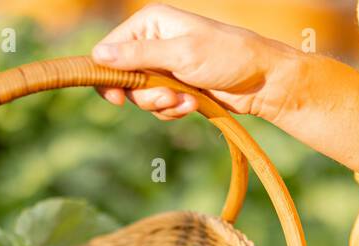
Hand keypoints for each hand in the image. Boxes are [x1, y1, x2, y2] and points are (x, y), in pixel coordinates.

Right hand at [91, 4, 298, 121]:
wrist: (260, 80)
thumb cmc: (226, 57)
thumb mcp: (181, 54)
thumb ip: (139, 56)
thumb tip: (98, 55)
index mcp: (150, 23)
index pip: (109, 49)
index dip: (108, 74)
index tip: (118, 97)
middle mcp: (153, 42)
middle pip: (123, 78)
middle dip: (145, 94)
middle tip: (167, 97)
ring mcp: (163, 66)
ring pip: (141, 96)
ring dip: (163, 105)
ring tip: (188, 101)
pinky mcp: (174, 87)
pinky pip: (158, 107)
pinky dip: (174, 111)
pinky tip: (194, 105)